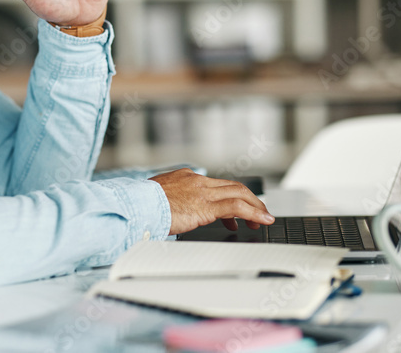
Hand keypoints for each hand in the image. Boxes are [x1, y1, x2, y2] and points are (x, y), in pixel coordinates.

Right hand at [149, 168, 274, 235]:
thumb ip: (169, 204)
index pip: (216, 185)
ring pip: (239, 193)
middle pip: (233, 186)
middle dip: (250, 199)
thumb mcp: (156, 201)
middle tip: (258, 212)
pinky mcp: (206, 206)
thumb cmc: (140, 206)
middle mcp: (197, 181)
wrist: (136, 206)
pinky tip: (262, 221)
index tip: (234, 211)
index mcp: (186, 178)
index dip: (230, 195)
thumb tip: (172, 215)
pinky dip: (254, 213)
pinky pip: (237, 207)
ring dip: (256, 206)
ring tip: (264, 219)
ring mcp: (202, 192)